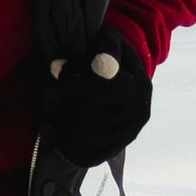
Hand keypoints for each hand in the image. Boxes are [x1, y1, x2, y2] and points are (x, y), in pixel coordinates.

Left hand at [41, 41, 151, 163]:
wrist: (114, 77)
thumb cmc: (103, 54)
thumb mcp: (107, 40)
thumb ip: (106, 46)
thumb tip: (102, 62)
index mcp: (139, 85)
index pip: (111, 91)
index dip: (79, 81)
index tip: (57, 67)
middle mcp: (138, 114)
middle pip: (93, 114)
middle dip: (67, 98)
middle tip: (57, 86)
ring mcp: (127, 135)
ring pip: (87, 135)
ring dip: (64, 117)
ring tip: (58, 102)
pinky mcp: (112, 149)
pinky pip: (85, 155)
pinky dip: (65, 141)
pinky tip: (57, 124)